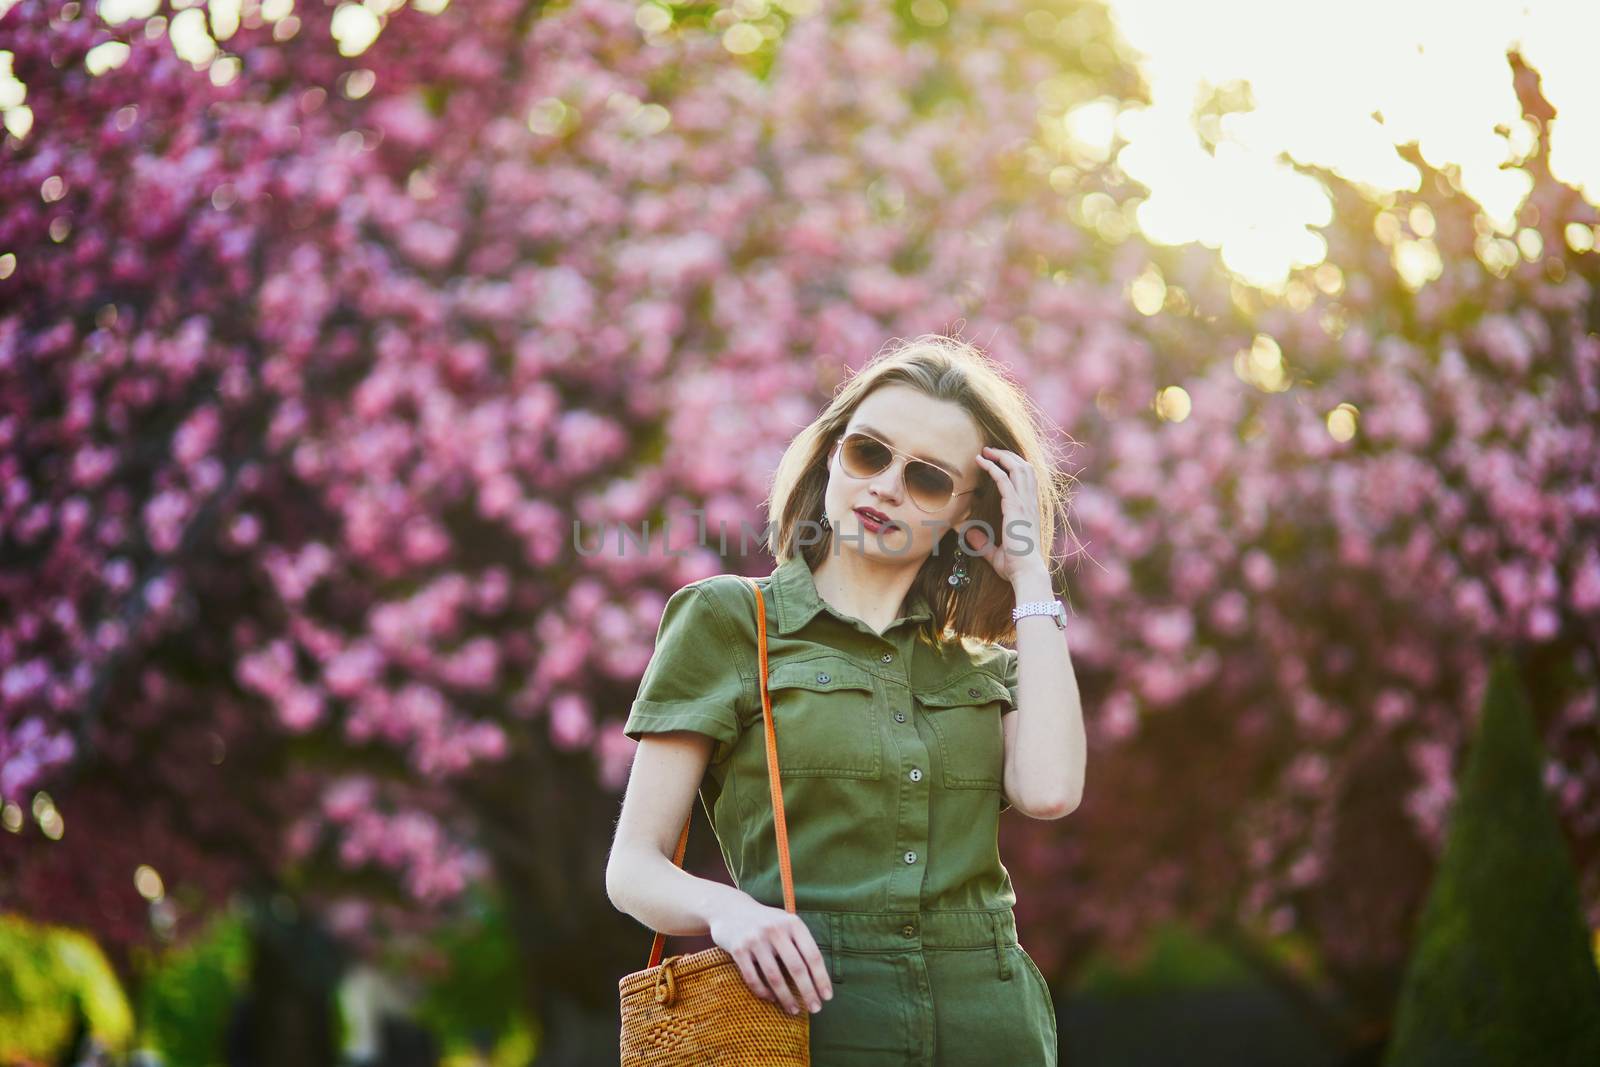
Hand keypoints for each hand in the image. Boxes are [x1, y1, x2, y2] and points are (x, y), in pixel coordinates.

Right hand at [709, 896, 832, 1016]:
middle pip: (796, 968)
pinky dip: (764, 992)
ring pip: (775, 977)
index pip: (812, 955)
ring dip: (786, 998)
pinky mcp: (738, 950)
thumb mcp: (785, 923)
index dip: (821, 978)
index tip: (827, 997)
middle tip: (815, 1009)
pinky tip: (772, 999)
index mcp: (792, 923)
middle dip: (808, 992)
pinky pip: (753, 978)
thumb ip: (800, 943)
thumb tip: (818, 977)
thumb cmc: (765, 922)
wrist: (730, 909)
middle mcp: (775, 930)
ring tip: (794, 1010)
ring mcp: (755, 939)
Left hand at [967, 445, 1048, 586]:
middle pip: (1025, 468)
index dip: (1014, 466)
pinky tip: (982, 462)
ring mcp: (1025, 504)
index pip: (1026, 480)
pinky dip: (994, 468)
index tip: (997, 460)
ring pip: (1019, 469)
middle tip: (989, 450)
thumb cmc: (1016, 567)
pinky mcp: (1016, 508)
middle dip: (1007, 455)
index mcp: (1029, 512)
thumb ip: (984, 544)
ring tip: (986, 451)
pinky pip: (1005, 480)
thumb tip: (968, 535)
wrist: (1027, 573)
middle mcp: (1030, 504)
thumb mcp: (996, 555)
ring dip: (1002, 456)